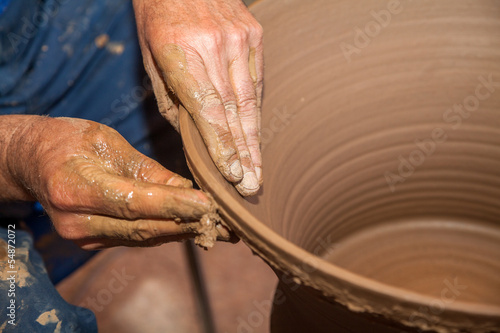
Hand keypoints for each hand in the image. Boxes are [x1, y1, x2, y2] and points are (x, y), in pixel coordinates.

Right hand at [4, 116, 229, 248]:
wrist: (34, 161)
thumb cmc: (69, 140)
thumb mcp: (109, 142)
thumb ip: (148, 171)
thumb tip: (189, 190)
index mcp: (75, 187)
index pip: (134, 202)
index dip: (174, 205)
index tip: (209, 205)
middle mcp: (77, 220)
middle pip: (143, 228)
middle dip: (188, 224)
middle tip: (227, 224)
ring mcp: (83, 236)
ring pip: (143, 238)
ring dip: (183, 233)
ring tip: (219, 229)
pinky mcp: (92, 242)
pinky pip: (136, 238)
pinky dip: (166, 232)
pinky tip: (192, 227)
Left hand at [133, 0, 263, 195]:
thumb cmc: (157, 16)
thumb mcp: (151, 57)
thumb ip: (171, 98)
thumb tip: (191, 136)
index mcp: (181, 52)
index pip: (208, 108)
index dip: (222, 145)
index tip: (233, 175)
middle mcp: (215, 46)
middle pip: (234, 111)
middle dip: (244, 153)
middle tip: (252, 186)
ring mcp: (240, 39)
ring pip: (250, 100)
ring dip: (254, 140)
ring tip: (258, 170)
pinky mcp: (254, 34)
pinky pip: (256, 81)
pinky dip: (255, 111)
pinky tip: (256, 136)